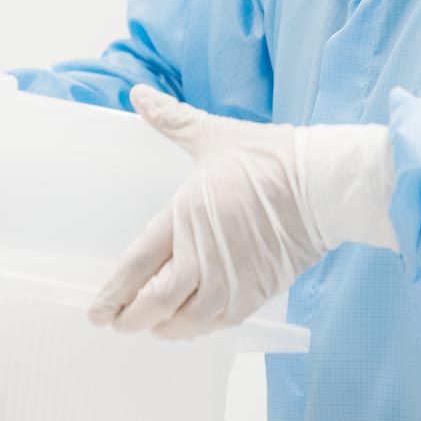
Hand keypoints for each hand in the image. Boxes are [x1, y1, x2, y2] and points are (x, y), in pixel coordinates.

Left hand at [89, 85, 397, 338]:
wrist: (324, 183)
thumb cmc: (269, 157)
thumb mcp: (213, 135)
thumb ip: (172, 120)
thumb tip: (139, 94)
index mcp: (184, 215)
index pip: (137, 264)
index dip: (113, 293)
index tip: (96, 310)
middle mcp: (202, 253)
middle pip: (155, 302)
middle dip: (130, 318)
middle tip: (116, 323)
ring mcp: (231, 278)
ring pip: (186, 320)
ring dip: (165, 327)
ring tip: (153, 326)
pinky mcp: (257, 291)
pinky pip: (220, 322)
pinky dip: (201, 326)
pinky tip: (192, 322)